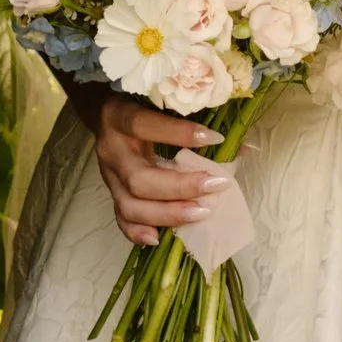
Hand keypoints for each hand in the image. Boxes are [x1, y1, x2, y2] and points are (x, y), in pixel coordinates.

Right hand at [84, 89, 230, 248]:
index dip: (180, 134)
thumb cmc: (139, 105)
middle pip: (139, 179)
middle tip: (214, 186)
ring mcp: (108, 176)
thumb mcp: (160, 104)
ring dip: (167, 214)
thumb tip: (240, 146)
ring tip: (200, 213)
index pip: (145, 126)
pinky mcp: (111, 194)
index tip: (215, 139)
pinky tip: (159, 237)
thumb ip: (194, 118)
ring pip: (129, 205)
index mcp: (119, 117)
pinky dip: (138, 232)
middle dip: (180, 188)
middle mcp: (111, 150)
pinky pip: (120, 219)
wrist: (101, 113)